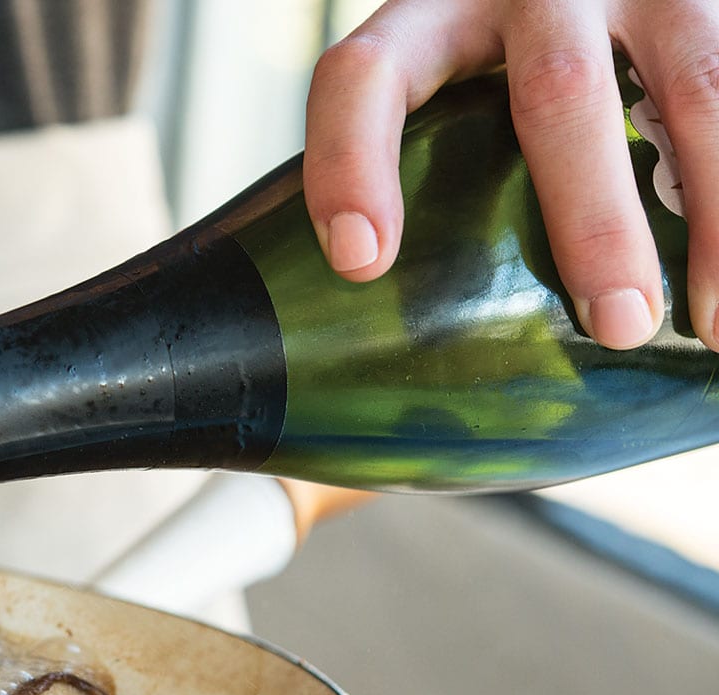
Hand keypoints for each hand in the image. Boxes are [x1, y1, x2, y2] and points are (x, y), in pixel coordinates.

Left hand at [304, 0, 718, 350]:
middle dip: (594, 217)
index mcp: (433, 14)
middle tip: (619, 323)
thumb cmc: (512, 48)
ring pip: (695, 86)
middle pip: (561, 92)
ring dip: (715, 214)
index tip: (363, 262)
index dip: (353, 164)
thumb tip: (415, 323)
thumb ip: (440, 158)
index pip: (366, 76)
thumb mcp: (458, 71)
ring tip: (714, 318)